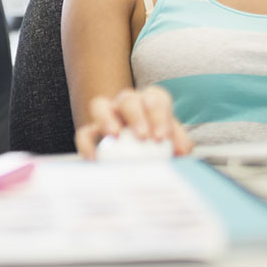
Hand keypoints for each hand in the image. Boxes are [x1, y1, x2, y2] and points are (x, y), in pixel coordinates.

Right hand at [74, 86, 193, 159]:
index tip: (161, 136)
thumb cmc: (160, 151)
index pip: (156, 98)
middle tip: (142, 137)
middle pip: (129, 98)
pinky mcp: (91, 135)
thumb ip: (178, 145)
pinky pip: (85, 133)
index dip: (159, 114)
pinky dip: (87, 145)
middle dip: (136, 115)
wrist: (140, 168)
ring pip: (100, 105)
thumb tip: (182, 151)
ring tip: (114, 135)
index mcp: (151, 104)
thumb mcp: (173, 146)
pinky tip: (95, 159)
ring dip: (107, 119)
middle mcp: (128, 106)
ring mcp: (108, 117)